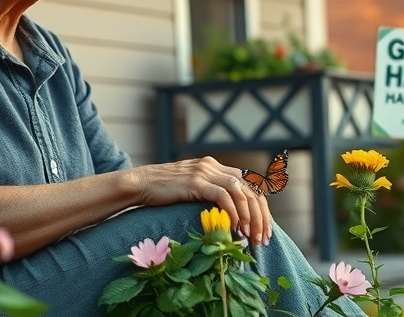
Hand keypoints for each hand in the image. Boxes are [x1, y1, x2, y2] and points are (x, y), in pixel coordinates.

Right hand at [129, 157, 272, 245]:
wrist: (139, 184)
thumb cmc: (163, 193)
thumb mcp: (191, 190)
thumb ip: (209, 194)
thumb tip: (230, 219)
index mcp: (215, 166)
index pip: (250, 184)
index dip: (261, 208)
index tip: (263, 230)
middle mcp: (213, 166)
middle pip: (250, 188)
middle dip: (261, 215)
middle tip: (262, 238)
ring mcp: (204, 172)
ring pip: (241, 192)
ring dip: (250, 216)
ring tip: (251, 237)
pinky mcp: (195, 182)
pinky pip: (222, 195)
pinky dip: (233, 212)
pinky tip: (234, 227)